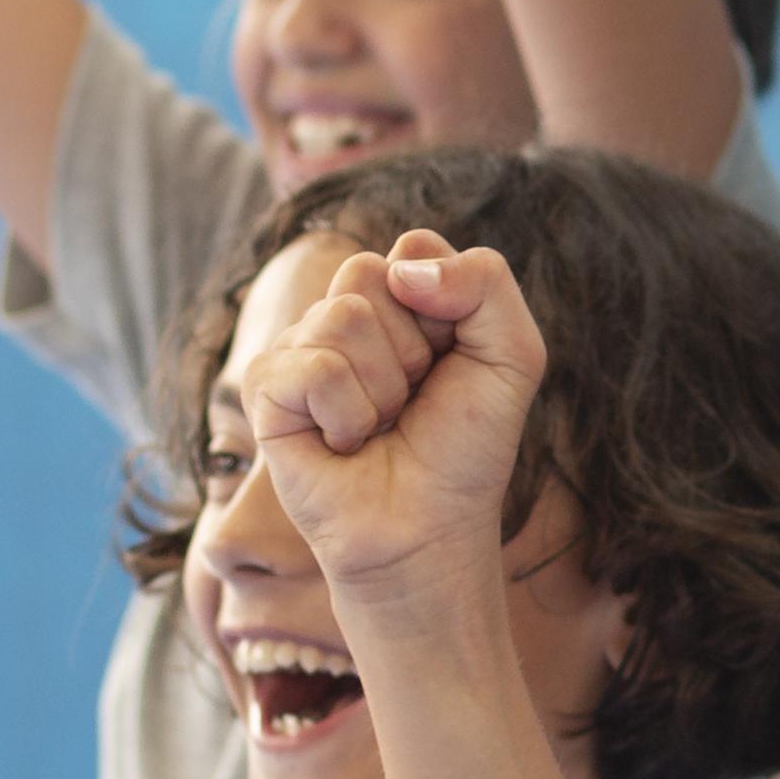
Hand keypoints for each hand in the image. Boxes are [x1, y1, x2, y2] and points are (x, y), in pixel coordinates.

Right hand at [239, 230, 547, 610]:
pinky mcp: (266, 390)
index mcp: (398, 296)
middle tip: (412, 401)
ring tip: (380, 426)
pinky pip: (312, 368)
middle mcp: (342, 314)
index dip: (448, 310)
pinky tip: (344, 444)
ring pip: (341, 316)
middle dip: (411, 347)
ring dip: (382, 387)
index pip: (415, 249)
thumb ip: (485, 283)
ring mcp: (298, 348)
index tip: (452, 363)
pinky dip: (347, 415)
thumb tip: (401, 267)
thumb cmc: (466, 448)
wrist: (430, 529)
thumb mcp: (513, 356)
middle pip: (369, 273)